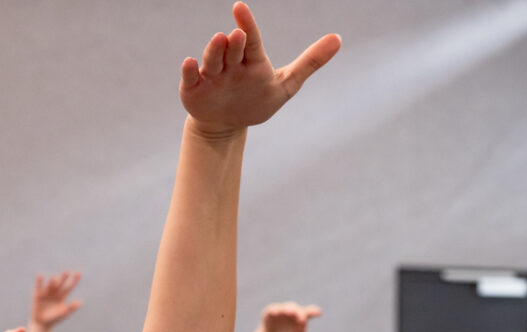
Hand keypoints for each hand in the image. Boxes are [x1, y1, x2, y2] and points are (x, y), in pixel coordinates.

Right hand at [30, 271, 83, 328]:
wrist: (42, 323)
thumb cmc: (54, 319)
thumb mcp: (63, 313)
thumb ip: (71, 308)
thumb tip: (80, 302)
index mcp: (62, 296)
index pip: (69, 287)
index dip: (74, 281)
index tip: (79, 273)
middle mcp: (55, 292)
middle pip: (60, 284)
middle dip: (63, 278)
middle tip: (66, 272)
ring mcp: (46, 292)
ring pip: (50, 285)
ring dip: (52, 282)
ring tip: (54, 278)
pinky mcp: (37, 294)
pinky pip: (39, 286)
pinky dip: (39, 281)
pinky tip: (41, 276)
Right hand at [179, 4, 339, 137]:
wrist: (228, 125)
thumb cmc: (257, 100)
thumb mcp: (287, 84)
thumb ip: (311, 61)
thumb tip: (338, 38)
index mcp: (251, 60)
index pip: (250, 39)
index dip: (247, 24)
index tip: (240, 7)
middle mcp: (230, 64)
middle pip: (232, 50)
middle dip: (234, 43)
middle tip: (237, 35)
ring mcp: (211, 75)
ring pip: (212, 60)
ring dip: (214, 51)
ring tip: (219, 40)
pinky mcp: (193, 89)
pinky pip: (190, 78)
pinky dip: (188, 71)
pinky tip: (189, 64)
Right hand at [262, 302, 321, 331]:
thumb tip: (302, 325)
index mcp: (300, 315)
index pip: (308, 312)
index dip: (313, 312)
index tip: (319, 313)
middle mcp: (291, 310)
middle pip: (296, 309)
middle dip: (298, 312)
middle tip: (301, 318)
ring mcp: (281, 309)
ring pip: (285, 307)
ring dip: (288, 310)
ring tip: (289, 313)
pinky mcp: (271, 310)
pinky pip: (273, 309)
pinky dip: (275, 311)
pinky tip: (276, 313)